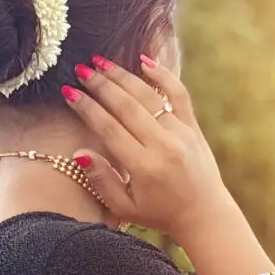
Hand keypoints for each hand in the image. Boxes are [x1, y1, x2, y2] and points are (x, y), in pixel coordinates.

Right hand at [61, 54, 229, 245]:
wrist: (205, 214)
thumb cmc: (160, 213)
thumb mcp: (125, 208)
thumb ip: (102, 180)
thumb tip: (80, 153)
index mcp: (143, 166)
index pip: (109, 128)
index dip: (87, 108)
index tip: (69, 92)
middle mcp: (163, 145)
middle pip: (126, 106)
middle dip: (101, 85)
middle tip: (80, 70)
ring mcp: (181, 133)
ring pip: (149, 96)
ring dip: (123, 76)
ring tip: (100, 62)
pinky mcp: (193, 127)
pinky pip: (179, 94)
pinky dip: (163, 75)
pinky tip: (144, 60)